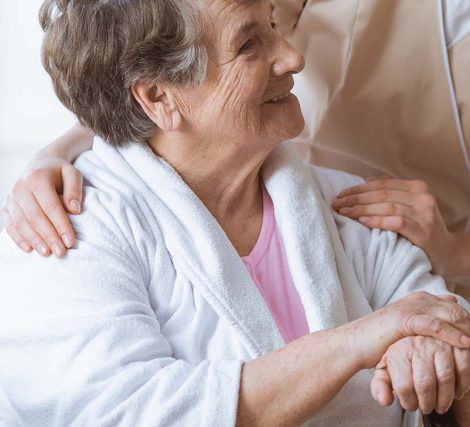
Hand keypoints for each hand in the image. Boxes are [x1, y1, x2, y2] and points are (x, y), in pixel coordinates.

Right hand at [1, 158, 82, 256]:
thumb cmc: (60, 173)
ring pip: (21, 223)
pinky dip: (19, 238)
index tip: (70, 241)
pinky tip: (29, 249)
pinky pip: (10, 225)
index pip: (51, 206)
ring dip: (34, 240)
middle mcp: (20, 187)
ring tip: (47, 253)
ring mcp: (11, 197)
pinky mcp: (6, 207)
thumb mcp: (72, 174)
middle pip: (35, 217)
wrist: (40, 165)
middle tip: (61, 252)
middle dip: (49, 236)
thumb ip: (75, 190)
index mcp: (37, 178)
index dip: (61, 225)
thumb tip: (74, 210)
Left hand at [331, 177, 454, 277]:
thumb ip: (391, 192)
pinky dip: (377, 220)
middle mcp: (422, 197)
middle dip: (355, 199)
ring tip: (343, 213)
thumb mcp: (410, 206)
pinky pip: (396, 222)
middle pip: (381, 194)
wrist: (448, 253)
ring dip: (361, 209)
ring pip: (387, 206)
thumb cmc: (421, 228)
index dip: (358, 189)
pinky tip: (362, 222)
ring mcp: (424, 215)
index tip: (339, 195)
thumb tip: (365, 181)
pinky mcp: (423, 232)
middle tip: (336, 204)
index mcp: (417, 187)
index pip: (381, 184)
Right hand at [348, 292, 469, 368]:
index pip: (455, 307)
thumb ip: (429, 314)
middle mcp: (417, 299)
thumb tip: (452, 299)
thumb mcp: (408, 326)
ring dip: (467, 331)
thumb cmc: (381, 340)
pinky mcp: (404, 319)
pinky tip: (466, 344)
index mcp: (419, 299)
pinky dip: (454, 335)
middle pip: (457, 309)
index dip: (468, 322)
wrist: (355, 344)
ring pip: (451, 314)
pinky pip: (436, 325)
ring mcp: (411, 307)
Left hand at [370, 336, 469, 415]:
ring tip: (440, 405)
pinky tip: (454, 392)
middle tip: (426, 408)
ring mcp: (437, 344)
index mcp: (398, 352)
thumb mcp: (385, 367)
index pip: (403, 385)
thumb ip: (381, 384)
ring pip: (445, 378)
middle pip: (425, 383)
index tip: (410, 405)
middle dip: (427, 403)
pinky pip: (463, 369)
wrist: (419, 333)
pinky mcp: (455, 345)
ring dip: (445, 399)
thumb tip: (385, 400)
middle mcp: (416, 345)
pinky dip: (461, 386)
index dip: (408, 402)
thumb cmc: (402, 356)